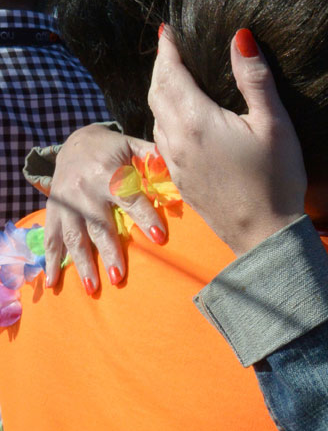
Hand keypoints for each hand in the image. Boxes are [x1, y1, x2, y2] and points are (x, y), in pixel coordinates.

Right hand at [44, 124, 160, 290]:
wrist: (74, 142)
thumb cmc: (111, 149)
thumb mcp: (131, 144)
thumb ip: (152, 156)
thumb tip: (174, 164)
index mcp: (106, 173)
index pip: (129, 198)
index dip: (145, 217)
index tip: (160, 237)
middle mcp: (83, 190)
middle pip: (98, 224)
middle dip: (109, 252)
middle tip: (119, 277)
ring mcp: (65, 202)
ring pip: (74, 236)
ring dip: (82, 264)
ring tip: (93, 289)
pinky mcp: (53, 210)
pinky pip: (50, 237)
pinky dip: (50, 261)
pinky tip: (53, 283)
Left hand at [148, 28, 307, 255]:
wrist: (264, 236)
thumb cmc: (277, 179)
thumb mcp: (274, 124)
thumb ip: (255, 79)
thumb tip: (240, 37)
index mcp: (196, 120)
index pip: (170, 73)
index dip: (168, 48)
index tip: (168, 30)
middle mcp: (176, 139)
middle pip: (156, 92)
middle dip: (161, 66)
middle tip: (170, 48)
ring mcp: (175, 162)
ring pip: (155, 116)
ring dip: (160, 91)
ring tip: (173, 77)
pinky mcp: (180, 180)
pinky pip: (161, 139)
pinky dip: (164, 117)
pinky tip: (179, 118)